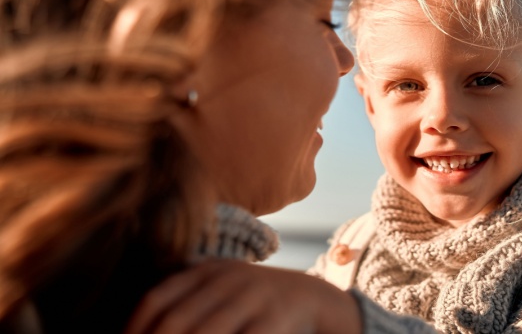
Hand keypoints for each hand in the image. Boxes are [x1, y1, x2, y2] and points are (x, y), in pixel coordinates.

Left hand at [125, 259, 361, 333]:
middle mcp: (227, 280)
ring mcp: (253, 297)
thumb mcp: (220, 291)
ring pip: (207, 333)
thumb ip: (185, 305)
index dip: (133, 329)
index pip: (157, 300)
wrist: (311, 298)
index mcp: (206, 271)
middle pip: (177, 320)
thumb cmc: (252, 303)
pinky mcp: (275, 318)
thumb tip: (135, 332)